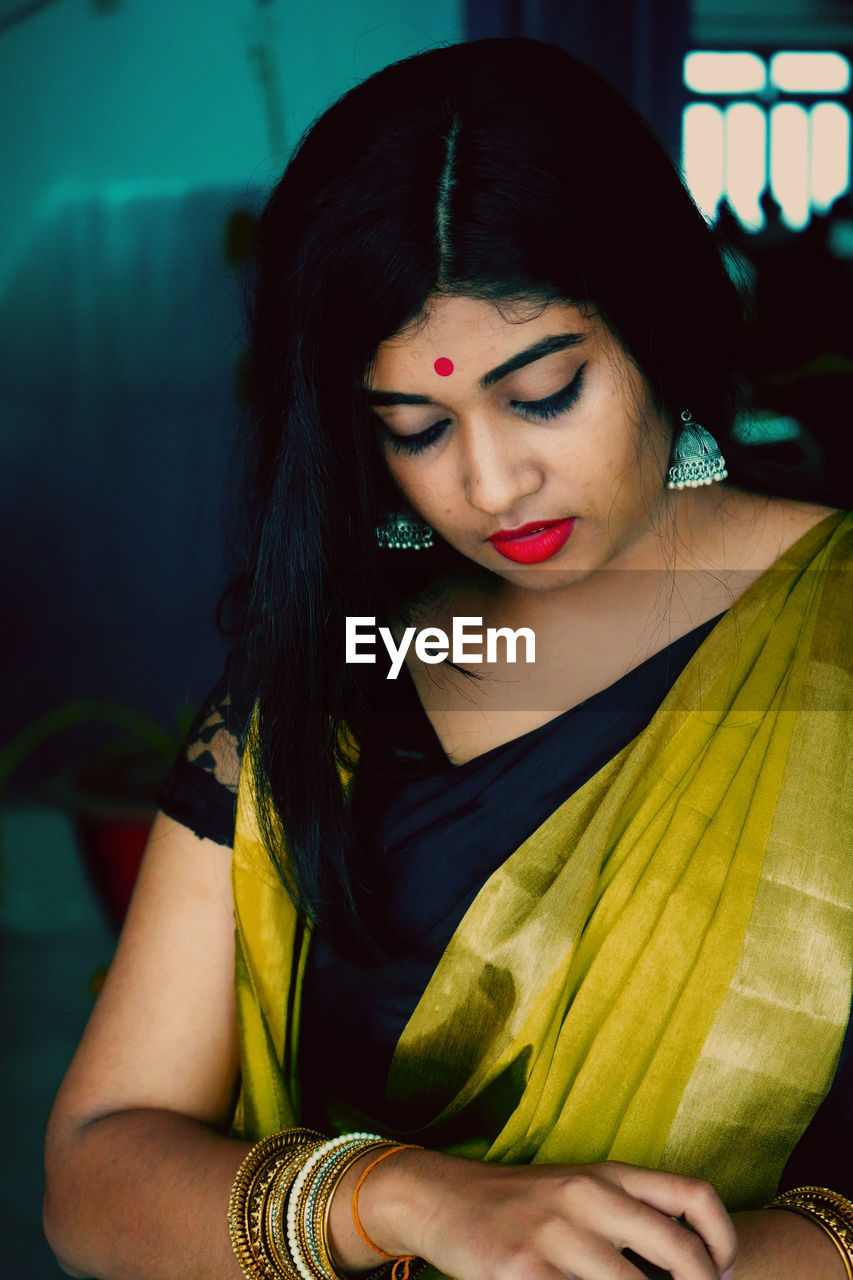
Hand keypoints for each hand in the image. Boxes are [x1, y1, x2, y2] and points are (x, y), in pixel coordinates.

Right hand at [364, 1151, 736, 1279]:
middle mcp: (589, 1197)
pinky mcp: (523, 1271)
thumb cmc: (519, 1204)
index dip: (724, 1240)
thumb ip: (628, 1215)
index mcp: (607, 1174)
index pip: (694, 1195)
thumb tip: (692, 1265)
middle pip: (680, 1253)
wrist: (441, 1197)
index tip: (727, 1274)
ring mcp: (556, 1235)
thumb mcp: (577, 1192)